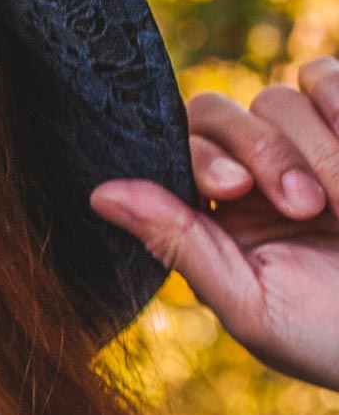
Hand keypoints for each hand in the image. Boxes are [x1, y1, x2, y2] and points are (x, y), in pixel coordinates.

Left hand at [88, 55, 338, 389]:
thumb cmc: (331, 337)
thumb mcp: (252, 305)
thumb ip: (180, 244)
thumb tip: (99, 194)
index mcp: (215, 215)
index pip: (177, 152)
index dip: (200, 159)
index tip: (235, 190)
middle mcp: (254, 173)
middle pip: (218, 114)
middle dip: (262, 152)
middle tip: (304, 207)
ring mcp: (307, 145)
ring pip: (278, 96)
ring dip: (315, 148)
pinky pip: (326, 78)